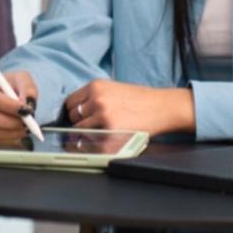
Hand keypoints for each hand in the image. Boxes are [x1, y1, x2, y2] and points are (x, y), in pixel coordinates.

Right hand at [0, 69, 39, 141]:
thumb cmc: (6, 85)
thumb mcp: (20, 79)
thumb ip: (28, 89)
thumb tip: (29, 104)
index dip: (7, 105)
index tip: (25, 110)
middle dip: (10, 122)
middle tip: (26, 123)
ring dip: (10, 133)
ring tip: (24, 129)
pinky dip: (5, 139)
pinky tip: (14, 133)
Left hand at [62, 79, 194, 136]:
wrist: (162, 107)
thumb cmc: (139, 100)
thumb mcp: (113, 89)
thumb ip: (94, 97)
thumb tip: (75, 112)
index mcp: (95, 86)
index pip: (70, 102)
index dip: (74, 112)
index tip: (79, 118)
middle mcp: (97, 99)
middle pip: (73, 117)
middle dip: (81, 123)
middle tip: (95, 126)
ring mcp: (103, 116)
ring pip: (80, 131)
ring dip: (88, 134)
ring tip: (103, 132)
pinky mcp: (110, 133)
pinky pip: (91, 144)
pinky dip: (94, 145)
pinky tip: (104, 141)